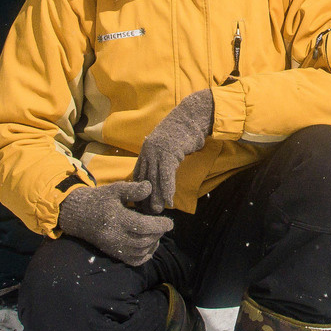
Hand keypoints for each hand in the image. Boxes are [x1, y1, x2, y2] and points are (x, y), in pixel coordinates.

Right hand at [55, 181, 174, 264]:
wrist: (78, 215)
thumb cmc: (99, 199)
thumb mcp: (115, 189)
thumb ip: (133, 189)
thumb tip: (150, 188)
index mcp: (116, 219)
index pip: (143, 227)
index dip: (159, 226)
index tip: (169, 222)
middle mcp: (114, 236)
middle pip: (143, 240)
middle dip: (158, 234)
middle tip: (164, 226)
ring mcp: (113, 247)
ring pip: (140, 251)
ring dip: (153, 244)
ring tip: (157, 233)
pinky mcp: (112, 252)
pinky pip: (132, 260)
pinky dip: (145, 256)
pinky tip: (149, 245)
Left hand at [132, 90, 214, 212]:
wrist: (191, 117)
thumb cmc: (183, 132)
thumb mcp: (167, 146)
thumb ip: (162, 158)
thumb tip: (160, 172)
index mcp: (146, 150)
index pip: (138, 174)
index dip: (139, 190)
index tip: (140, 204)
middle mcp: (148, 152)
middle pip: (144, 179)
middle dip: (145, 197)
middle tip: (146, 213)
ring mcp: (157, 152)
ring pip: (154, 180)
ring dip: (156, 197)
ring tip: (157, 211)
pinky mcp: (169, 154)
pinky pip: (166, 175)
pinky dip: (167, 189)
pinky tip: (169, 201)